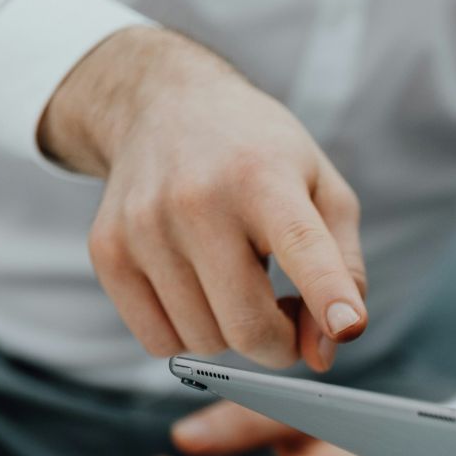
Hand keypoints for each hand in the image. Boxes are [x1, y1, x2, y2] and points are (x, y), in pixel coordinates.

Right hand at [41, 27, 367, 371]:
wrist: (162, 105)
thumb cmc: (257, 156)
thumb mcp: (323, 189)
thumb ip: (343, 270)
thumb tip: (326, 350)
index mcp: (264, 177)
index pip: (300, 245)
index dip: (327, 293)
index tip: (348, 326)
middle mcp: (198, 200)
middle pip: (247, 326)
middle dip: (280, 344)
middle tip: (287, 315)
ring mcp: (144, 227)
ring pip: (203, 342)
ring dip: (231, 333)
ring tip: (236, 281)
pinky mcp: (107, 251)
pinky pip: (159, 341)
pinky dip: (188, 333)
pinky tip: (197, 288)